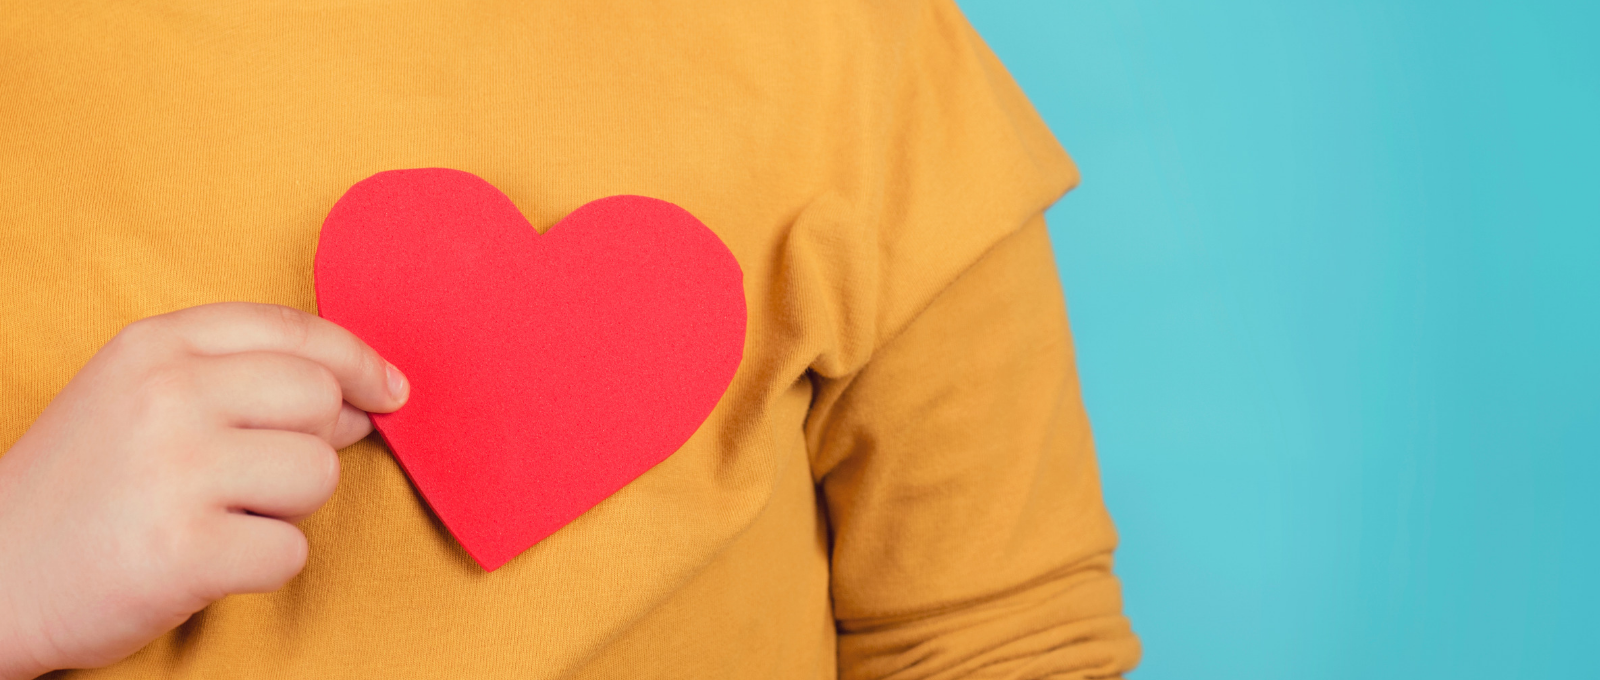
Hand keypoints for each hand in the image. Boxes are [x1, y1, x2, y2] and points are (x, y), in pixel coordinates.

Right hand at [0, 302, 407, 678]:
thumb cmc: (87, 487)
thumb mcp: (138, 395)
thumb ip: (241, 375)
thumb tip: (367, 396)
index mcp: (156, 346)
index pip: (295, 330)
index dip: (358, 360)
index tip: (390, 389)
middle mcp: (166, 395)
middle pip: (321, 399)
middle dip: (315, 442)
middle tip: (265, 474)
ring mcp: (175, 470)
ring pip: (318, 474)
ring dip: (287, 507)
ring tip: (219, 515)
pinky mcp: (186, 549)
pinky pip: (292, 550)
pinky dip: (262, 566)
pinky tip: (206, 560)